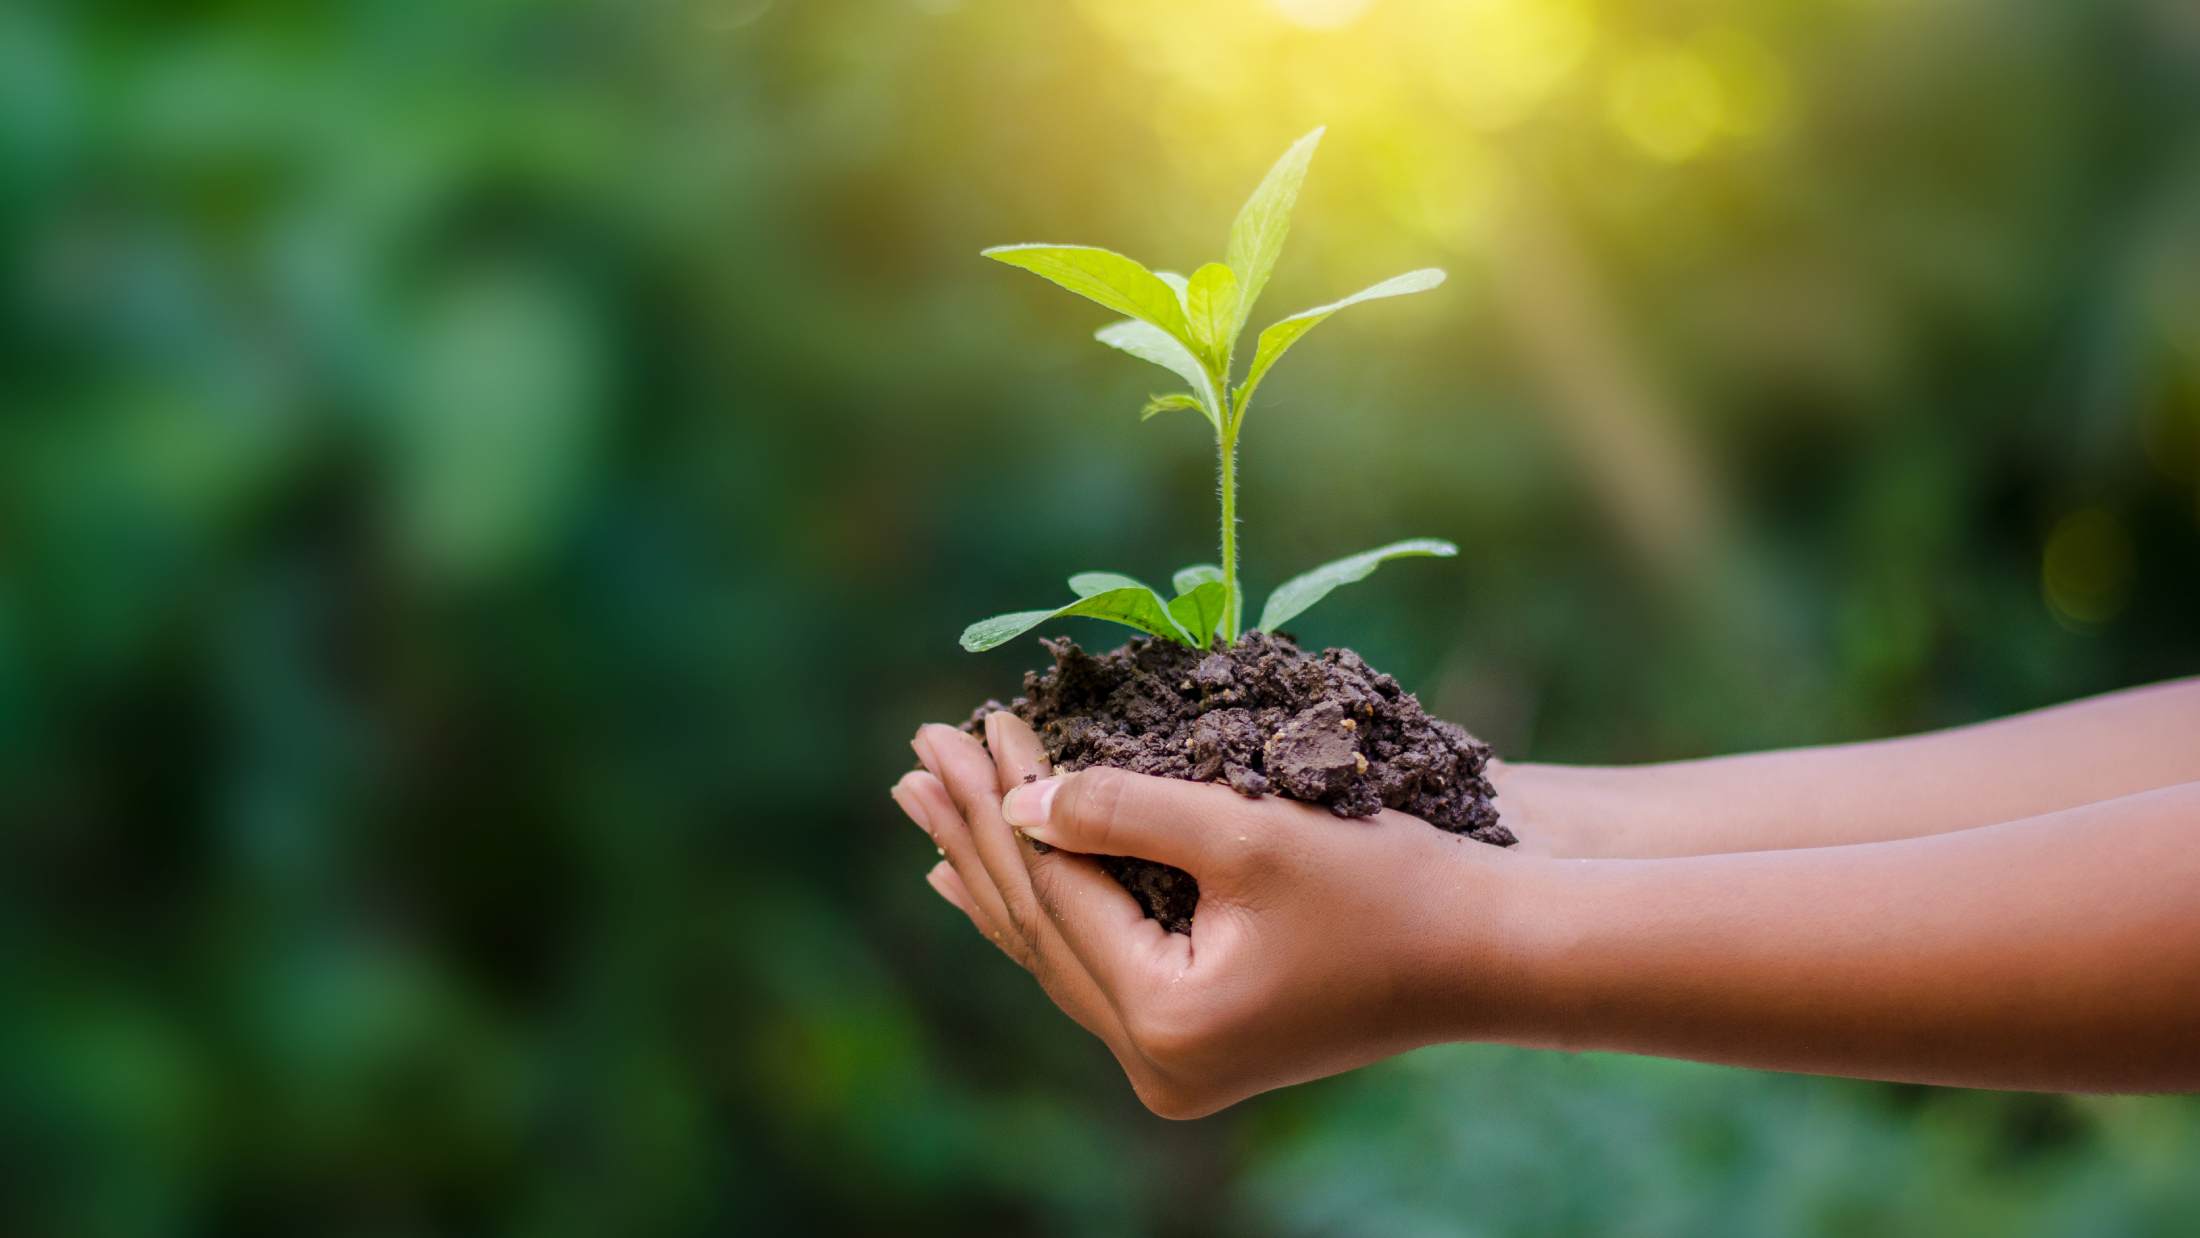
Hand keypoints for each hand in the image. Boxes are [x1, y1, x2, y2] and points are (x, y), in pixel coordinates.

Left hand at [893, 713, 1552, 1117]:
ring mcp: (1177, 1060)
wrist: (1491, 952)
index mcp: (1165, 1022)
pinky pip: (1093, 965)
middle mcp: (1158, 1062)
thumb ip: (1121, 811)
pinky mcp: (1199, 1038)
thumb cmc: (1387, 883)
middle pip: (1037, 929)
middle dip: (977, 836)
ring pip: (1057, 949)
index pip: (1053, 893)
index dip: (1006, 802)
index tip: (969, 720)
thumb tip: (1016, 797)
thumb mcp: (1247, 832)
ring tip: (932, 808)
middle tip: (917, 759)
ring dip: (996, 870)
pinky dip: (1047, 908)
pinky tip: (993, 878)